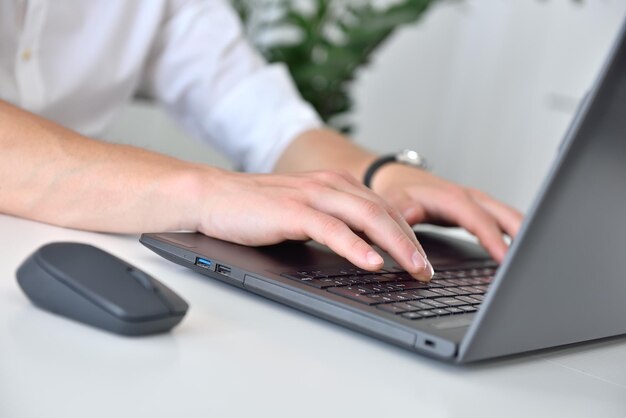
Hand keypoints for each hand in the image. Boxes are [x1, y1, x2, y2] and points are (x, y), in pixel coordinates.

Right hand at [193, 169, 433, 280]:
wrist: (212, 196)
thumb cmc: (256, 208)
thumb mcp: (305, 212)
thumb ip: (334, 222)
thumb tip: (365, 250)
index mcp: (336, 185)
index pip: (384, 208)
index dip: (409, 234)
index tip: (423, 260)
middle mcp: (329, 185)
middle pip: (384, 212)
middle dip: (412, 243)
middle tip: (428, 271)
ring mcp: (311, 196)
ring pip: (367, 217)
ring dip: (396, 245)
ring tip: (415, 269)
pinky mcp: (291, 211)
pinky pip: (332, 229)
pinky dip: (356, 246)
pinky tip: (372, 263)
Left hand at [370, 163, 522, 261]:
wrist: (396, 178)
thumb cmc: (397, 191)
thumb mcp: (395, 200)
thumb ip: (403, 209)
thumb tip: (413, 215)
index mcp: (451, 198)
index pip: (479, 219)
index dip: (494, 239)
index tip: (506, 259)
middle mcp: (469, 198)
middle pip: (505, 215)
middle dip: (524, 235)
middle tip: (536, 261)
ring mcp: (476, 204)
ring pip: (509, 217)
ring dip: (525, 234)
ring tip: (538, 259)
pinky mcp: (477, 211)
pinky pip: (503, 221)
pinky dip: (516, 234)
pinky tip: (523, 250)